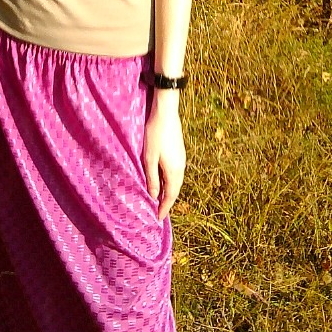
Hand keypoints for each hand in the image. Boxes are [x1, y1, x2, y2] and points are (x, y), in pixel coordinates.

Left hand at [142, 96, 185, 220]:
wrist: (166, 113)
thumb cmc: (155, 135)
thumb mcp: (149, 158)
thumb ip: (151, 178)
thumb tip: (153, 196)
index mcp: (174, 171)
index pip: (170, 196)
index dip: (164, 208)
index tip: (158, 218)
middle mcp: (181, 167)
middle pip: (175, 190)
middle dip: (167, 201)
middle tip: (158, 211)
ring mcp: (181, 159)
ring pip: (175, 181)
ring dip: (168, 191)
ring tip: (158, 198)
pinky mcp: (179, 152)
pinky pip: (175, 173)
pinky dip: (169, 181)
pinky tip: (161, 179)